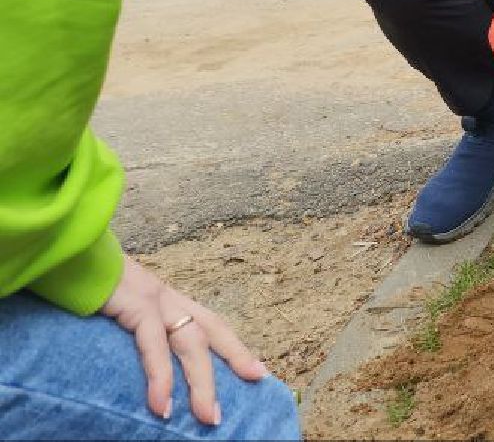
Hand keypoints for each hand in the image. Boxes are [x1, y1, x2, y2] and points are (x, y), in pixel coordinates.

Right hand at [99, 257, 269, 425]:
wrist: (63, 251)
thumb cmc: (84, 283)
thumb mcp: (115, 310)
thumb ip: (133, 329)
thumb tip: (140, 361)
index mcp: (166, 298)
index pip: (210, 323)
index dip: (234, 348)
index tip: (257, 373)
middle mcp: (167, 296)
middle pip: (209, 332)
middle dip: (230, 366)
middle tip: (233, 405)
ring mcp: (154, 297)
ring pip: (191, 342)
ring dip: (201, 382)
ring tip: (206, 416)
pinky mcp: (135, 302)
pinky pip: (154, 345)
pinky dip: (160, 376)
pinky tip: (161, 404)